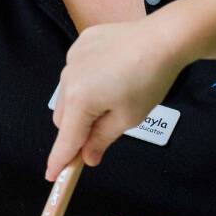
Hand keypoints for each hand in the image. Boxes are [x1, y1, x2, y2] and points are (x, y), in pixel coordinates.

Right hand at [46, 18, 183, 176]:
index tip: (52, 177)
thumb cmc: (148, 82)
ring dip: (82, 103)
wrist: (163, 38)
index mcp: (78, 100)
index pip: (66, 139)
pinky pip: (77, 69)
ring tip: (114, 95)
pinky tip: (112, 72)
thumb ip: (102, 139)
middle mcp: (67, 78)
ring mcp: (73, 57)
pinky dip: (88, 79)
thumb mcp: (128, 118)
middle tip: (103, 131)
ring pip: (69, 92)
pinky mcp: (82, 42)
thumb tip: (88, 157)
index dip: (59, 160)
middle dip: (77, 129)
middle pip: (64, 117)